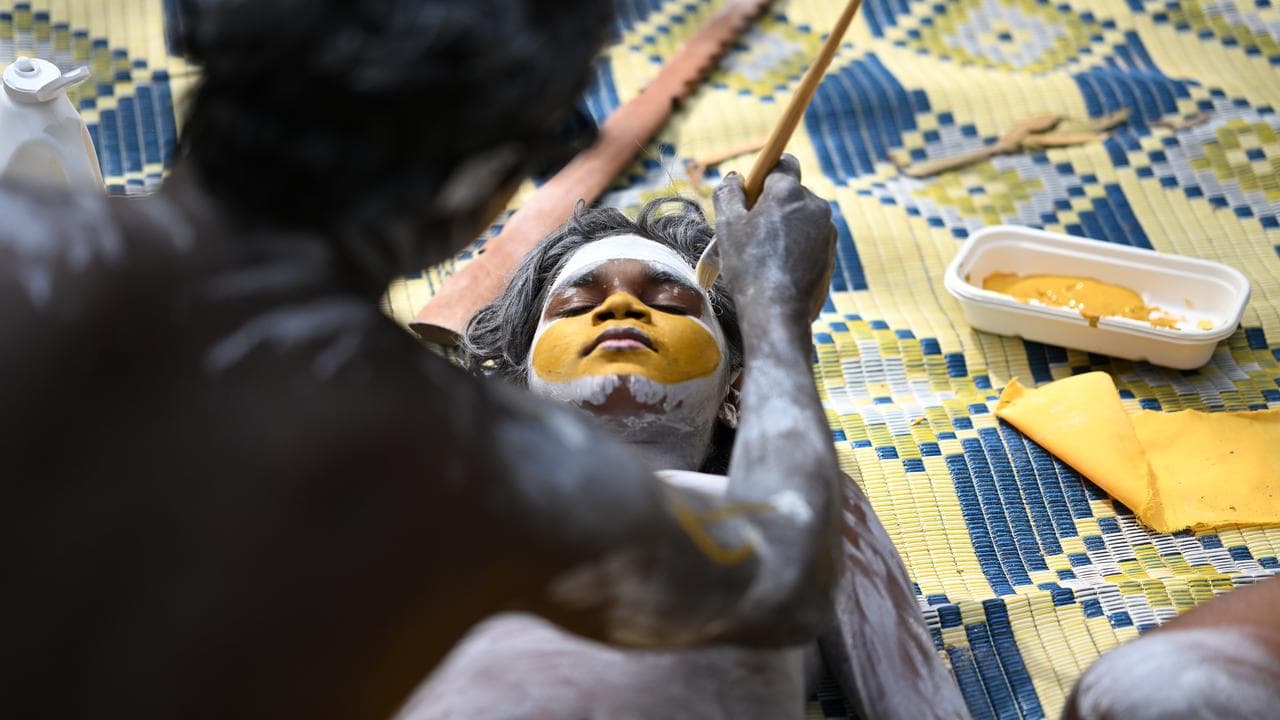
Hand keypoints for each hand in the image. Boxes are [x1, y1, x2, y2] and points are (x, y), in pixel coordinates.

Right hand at [713, 155, 835, 321]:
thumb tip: (734, 178)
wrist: (777, 311)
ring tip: (764, 255)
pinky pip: (810, 239)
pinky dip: (796, 246)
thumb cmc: (749, 266)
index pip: (782, 164)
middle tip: (750, 231)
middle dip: (772, 205)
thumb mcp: (728, 226)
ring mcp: (827, 229)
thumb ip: (729, 194)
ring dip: (784, 227)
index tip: (751, 193)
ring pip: (800, 217)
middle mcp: (814, 204)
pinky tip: (779, 268)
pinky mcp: (831, 252)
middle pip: (790, 193)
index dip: (764, 175)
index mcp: (788, 192)